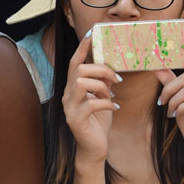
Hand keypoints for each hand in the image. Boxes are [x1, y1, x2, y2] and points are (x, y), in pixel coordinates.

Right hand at [62, 33, 120, 163]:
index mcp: (73, 88)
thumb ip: (103, 85)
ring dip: (101, 87)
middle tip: (116, 79)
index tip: (91, 34)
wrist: (94, 149)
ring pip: (82, 84)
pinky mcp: (76, 120)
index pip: (75, 63)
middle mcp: (67, 95)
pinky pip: (91, 104)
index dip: (82, 48)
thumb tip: (111, 70)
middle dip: (100, 70)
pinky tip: (114, 108)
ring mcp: (70, 108)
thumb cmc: (98, 122)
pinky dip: (106, 103)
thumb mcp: (102, 99)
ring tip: (111, 95)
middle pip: (80, 71)